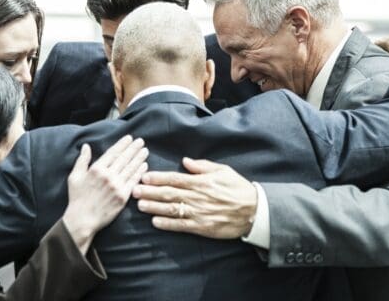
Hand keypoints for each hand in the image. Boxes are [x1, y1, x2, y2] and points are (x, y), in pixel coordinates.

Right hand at [62, 135, 148, 253]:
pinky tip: (144, 165)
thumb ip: (82, 160)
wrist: (82, 220)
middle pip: (124, 158)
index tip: (129, 138)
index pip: (113, 152)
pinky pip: (133, 181)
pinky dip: (140, 172)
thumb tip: (86, 146)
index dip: (122, 144)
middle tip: (141, 141)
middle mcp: (108, 176)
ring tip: (145, 151)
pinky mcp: (123, 197)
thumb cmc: (77, 198)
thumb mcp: (74, 177)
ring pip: (131, 168)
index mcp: (96, 169)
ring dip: (139, 158)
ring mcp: (117, 186)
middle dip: (133, 148)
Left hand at [133, 157, 257, 238]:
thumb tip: (185, 161)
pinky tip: (155, 223)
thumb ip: (202, 166)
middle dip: (149, 192)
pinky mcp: (202, 227)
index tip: (144, 177)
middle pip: (168, 194)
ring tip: (140, 206)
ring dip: (154, 208)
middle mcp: (197, 197)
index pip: (174, 179)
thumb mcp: (222, 170)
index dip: (157, 178)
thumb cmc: (238, 188)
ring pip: (171, 210)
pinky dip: (167, 225)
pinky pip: (181, 226)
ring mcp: (199, 213)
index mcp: (201, 182)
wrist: (254, 211)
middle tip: (134, 191)